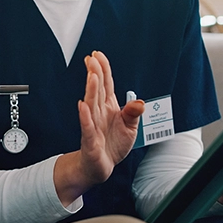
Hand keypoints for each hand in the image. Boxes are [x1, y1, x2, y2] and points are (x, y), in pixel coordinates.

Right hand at [53, 51, 143, 204]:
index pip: (106, 84)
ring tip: (92, 76)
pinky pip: (87, 126)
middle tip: (92, 60)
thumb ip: (133, 113)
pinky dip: (85, 116)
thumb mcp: (130, 128)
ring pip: (92, 105)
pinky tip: (83, 106)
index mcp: (109, 107)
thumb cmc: (112, 145)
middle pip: (97, 90)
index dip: (102, 69)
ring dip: (91, 90)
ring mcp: (93, 125)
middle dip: (95, 74)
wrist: (100, 166)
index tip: (97, 55)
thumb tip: (140, 101)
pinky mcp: (90, 140)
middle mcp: (99, 113)